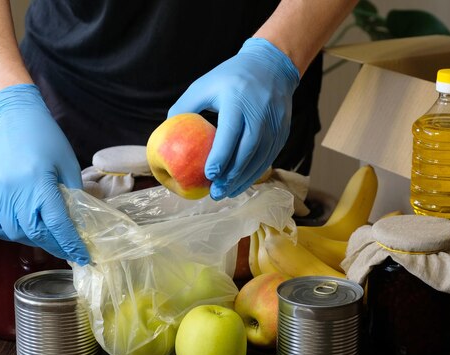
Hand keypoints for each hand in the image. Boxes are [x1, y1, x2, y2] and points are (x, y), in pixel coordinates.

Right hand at [0, 84, 89, 264]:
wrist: (10, 118)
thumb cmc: (45, 139)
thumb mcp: (67, 165)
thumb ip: (72, 194)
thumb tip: (78, 221)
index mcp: (39, 184)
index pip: (57, 225)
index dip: (71, 244)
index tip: (83, 257)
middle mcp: (14, 193)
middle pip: (36, 233)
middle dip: (55, 245)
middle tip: (69, 250)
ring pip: (14, 233)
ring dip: (34, 239)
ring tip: (49, 238)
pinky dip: (13, 231)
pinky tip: (26, 227)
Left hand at [168, 38, 299, 199]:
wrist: (272, 67)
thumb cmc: (232, 77)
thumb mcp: (204, 85)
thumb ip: (185, 107)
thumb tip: (166, 132)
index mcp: (237, 100)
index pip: (230, 133)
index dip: (221, 156)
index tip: (209, 174)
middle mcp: (259, 113)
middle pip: (247, 151)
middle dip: (231, 175)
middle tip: (216, 193)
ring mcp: (274, 124)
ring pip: (260, 159)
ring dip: (244, 179)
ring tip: (227, 192)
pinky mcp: (283, 132)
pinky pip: (269, 157)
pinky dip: (256, 172)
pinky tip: (242, 181)